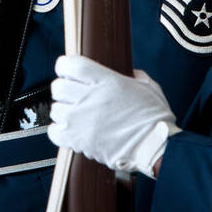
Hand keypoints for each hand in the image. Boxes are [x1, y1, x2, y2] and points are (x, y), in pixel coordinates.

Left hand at [48, 55, 179, 178]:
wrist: (157, 147)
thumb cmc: (155, 119)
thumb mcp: (148, 87)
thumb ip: (134, 77)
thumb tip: (130, 74)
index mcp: (107, 81)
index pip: (71, 65)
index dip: (65, 66)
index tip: (68, 70)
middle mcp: (91, 98)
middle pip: (58, 87)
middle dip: (63, 89)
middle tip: (72, 95)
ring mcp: (83, 120)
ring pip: (55, 110)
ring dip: (63, 112)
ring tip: (76, 115)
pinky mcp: (80, 141)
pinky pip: (54, 133)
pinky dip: (58, 132)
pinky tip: (69, 131)